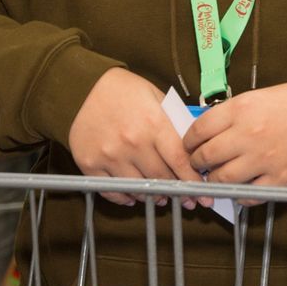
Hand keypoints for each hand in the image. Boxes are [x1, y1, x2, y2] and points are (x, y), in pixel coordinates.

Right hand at [68, 68, 205, 207]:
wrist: (83, 86)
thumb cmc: (124, 91)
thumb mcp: (157, 99)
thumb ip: (174, 125)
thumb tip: (193, 152)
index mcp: (154, 123)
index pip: (180, 161)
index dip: (193, 182)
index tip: (203, 194)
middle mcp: (133, 142)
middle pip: (161, 177)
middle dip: (177, 192)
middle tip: (185, 199)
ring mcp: (110, 155)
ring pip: (138, 188)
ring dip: (152, 196)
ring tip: (160, 197)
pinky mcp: (90, 164)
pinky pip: (112, 190)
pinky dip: (125, 197)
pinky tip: (133, 196)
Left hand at [182, 83, 286, 201]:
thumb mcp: (255, 98)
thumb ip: (229, 115)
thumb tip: (204, 133)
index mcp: (240, 110)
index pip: (199, 130)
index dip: (188, 141)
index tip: (189, 146)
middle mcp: (247, 135)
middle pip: (206, 156)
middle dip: (197, 163)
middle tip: (198, 164)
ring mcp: (262, 159)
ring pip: (222, 179)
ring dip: (214, 180)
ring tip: (215, 177)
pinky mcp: (278, 179)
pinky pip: (247, 195)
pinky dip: (239, 194)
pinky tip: (240, 187)